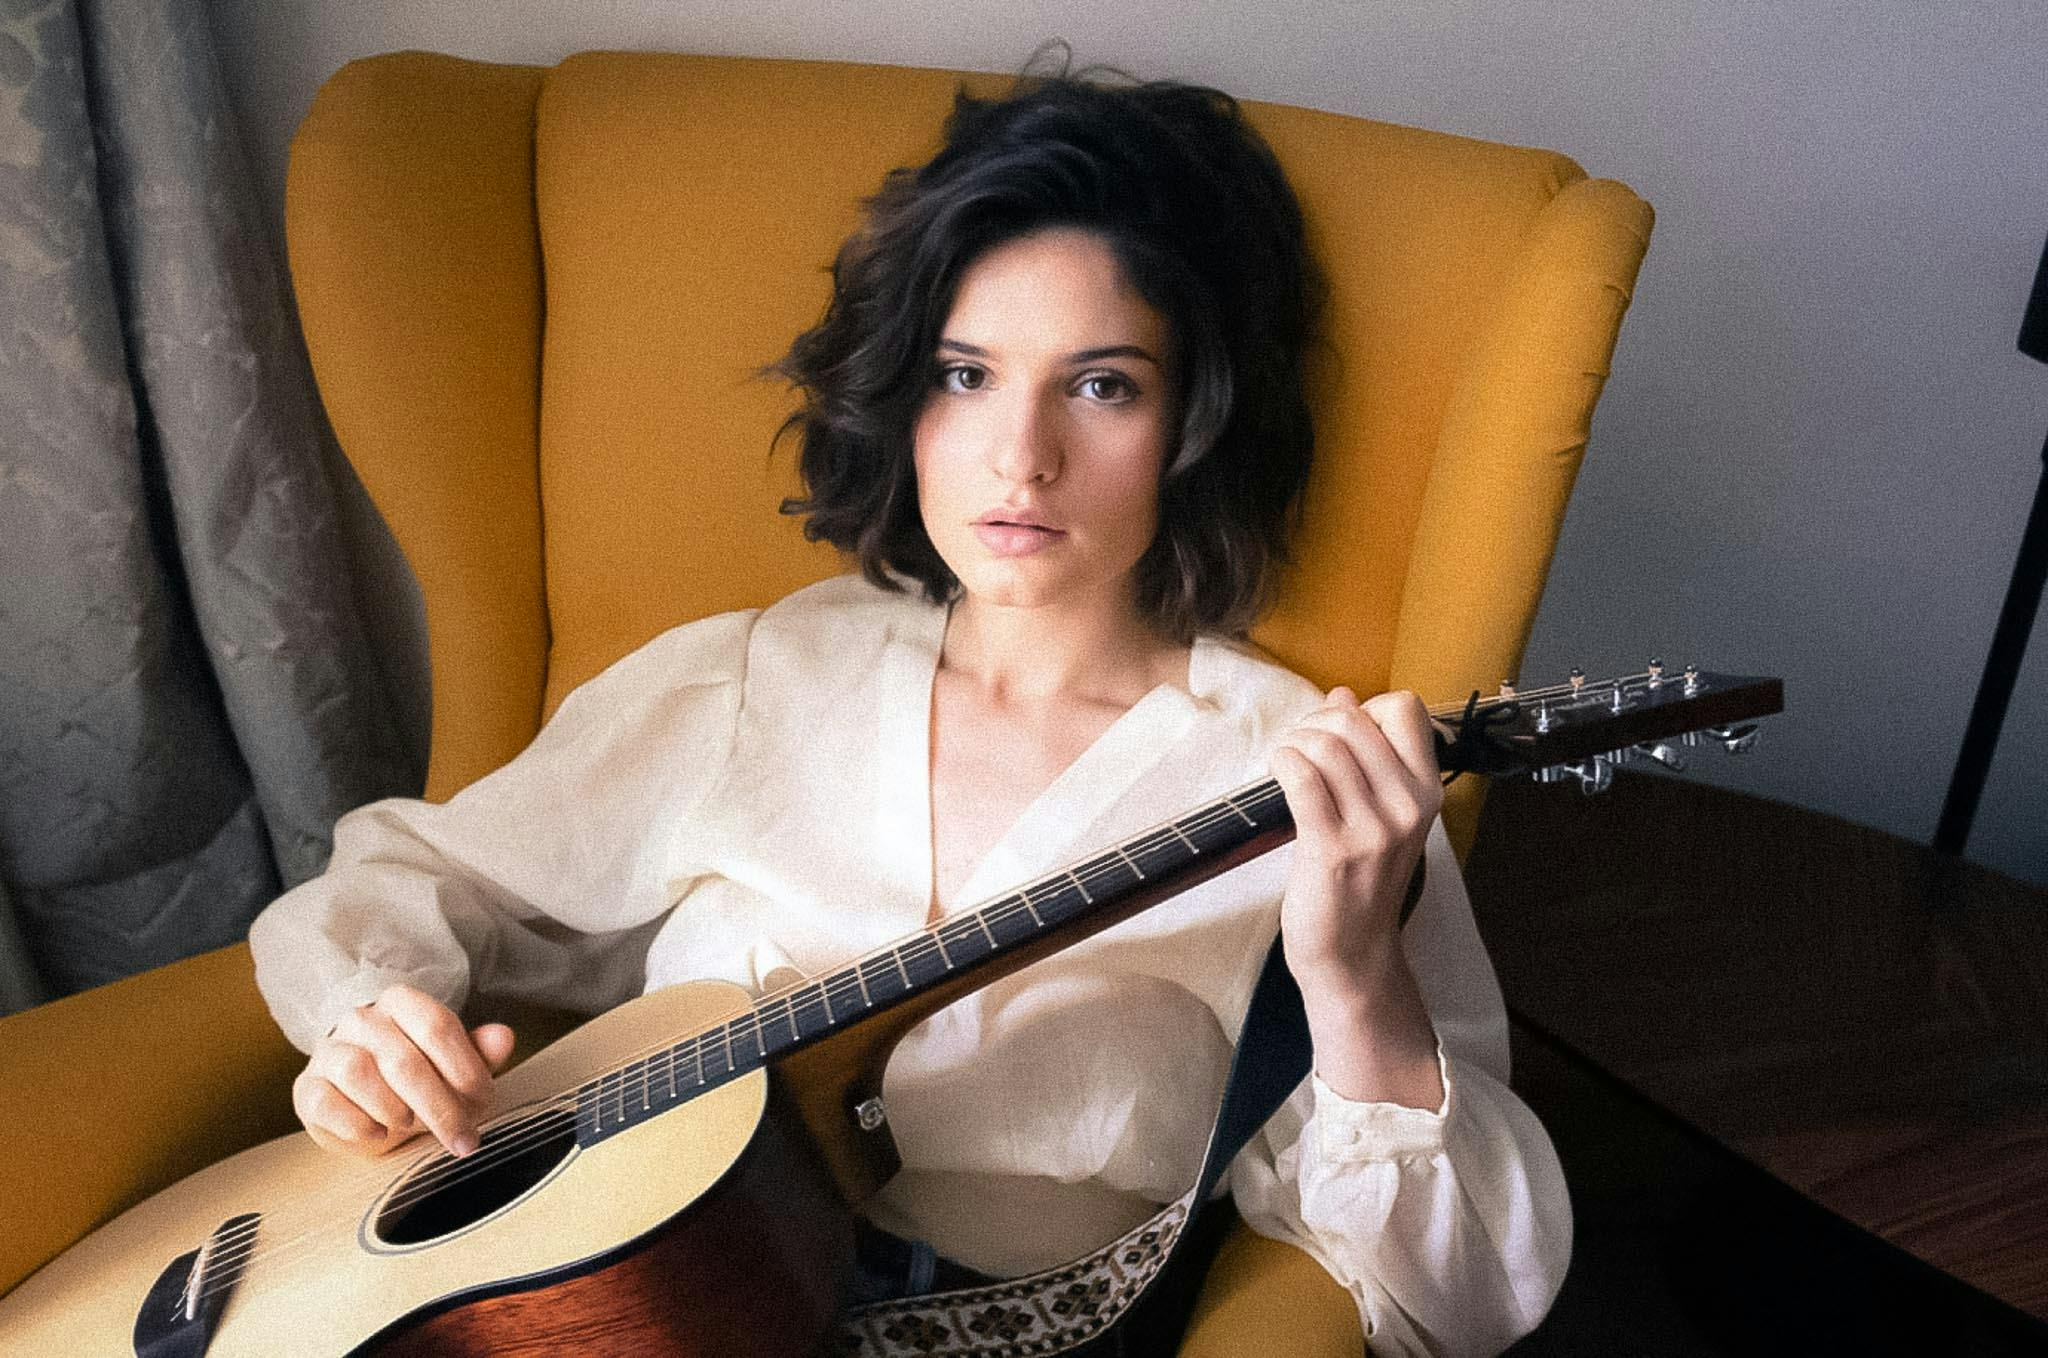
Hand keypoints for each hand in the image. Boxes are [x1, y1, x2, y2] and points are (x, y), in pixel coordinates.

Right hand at [293, 983, 514, 1157]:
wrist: (366, 1107)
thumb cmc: (416, 1082)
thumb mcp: (453, 1067)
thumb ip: (479, 1053)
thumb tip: (504, 1037)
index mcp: (402, 1003)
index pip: (437, 1026)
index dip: (465, 1067)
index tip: (484, 1101)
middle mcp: (361, 1020)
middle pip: (403, 1059)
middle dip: (439, 1105)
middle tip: (462, 1138)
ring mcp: (329, 1052)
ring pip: (358, 1072)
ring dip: (394, 1108)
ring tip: (412, 1126)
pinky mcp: (307, 1088)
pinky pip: (326, 1102)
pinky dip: (357, 1124)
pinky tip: (379, 1134)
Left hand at [1269, 687, 1442, 1000]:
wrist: (1353, 953)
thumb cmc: (1360, 879)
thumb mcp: (1379, 813)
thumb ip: (1365, 753)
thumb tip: (1343, 694)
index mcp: (1427, 791)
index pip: (1406, 708)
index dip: (1365, 708)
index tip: (1342, 734)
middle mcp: (1409, 806)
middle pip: (1356, 720)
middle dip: (1317, 721)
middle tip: (1301, 746)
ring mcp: (1374, 829)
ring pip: (1326, 745)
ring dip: (1295, 742)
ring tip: (1287, 760)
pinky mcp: (1332, 848)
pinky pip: (1302, 778)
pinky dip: (1283, 762)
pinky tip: (1278, 771)